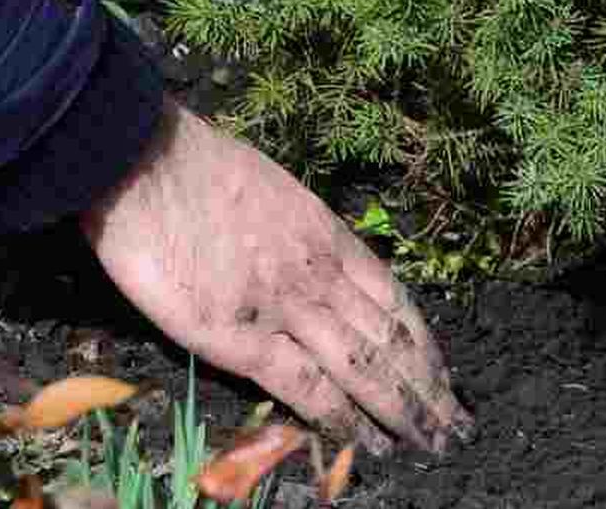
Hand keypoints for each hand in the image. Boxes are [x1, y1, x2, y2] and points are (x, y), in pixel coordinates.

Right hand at [78, 99, 472, 455]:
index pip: (392, 297)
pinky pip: (307, 386)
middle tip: (457, 426)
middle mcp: (319, 272)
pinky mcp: (241, 337)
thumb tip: (307, 255)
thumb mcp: (269, 188)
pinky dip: (343, 420)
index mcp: (326, 233)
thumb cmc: (195, 166)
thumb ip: (296, 231)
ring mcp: (285, 304)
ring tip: (432, 445)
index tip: (444, 373)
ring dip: (403, 410)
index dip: (423, 341)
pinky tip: (368, 445)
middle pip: (390, 338)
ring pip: (364, 366)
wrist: (148, 161)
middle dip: (428, 386)